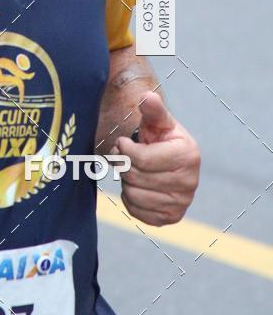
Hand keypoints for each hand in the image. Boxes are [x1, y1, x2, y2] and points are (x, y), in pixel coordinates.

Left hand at [110, 92, 199, 225]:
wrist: (167, 160)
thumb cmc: (159, 137)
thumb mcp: (157, 121)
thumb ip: (152, 109)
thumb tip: (147, 96)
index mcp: (188, 155)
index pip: (141, 159)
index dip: (125, 149)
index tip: (123, 142)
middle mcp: (190, 182)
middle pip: (136, 178)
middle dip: (124, 165)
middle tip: (124, 157)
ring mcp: (182, 203)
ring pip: (134, 195)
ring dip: (126, 182)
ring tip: (133, 170)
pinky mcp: (171, 218)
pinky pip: (137, 212)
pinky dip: (130, 199)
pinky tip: (137, 186)